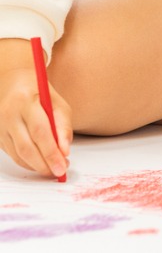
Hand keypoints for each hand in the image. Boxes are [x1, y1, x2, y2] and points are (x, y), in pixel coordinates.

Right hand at [0, 41, 71, 177]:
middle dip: (45, 163)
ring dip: (37, 166)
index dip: (51, 151)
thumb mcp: (57, 102)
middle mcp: (9, 114)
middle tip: (59, 171)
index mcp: (25, 101)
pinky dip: (28, 162)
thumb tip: (65, 151)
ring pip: (18, 154)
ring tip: (54, 169)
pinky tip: (41, 164)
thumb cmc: (39, 93)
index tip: (64, 165)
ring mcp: (0, 126)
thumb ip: (63, 125)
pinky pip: (13, 154)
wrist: (12, 82)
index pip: (39, 131)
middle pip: (26, 146)